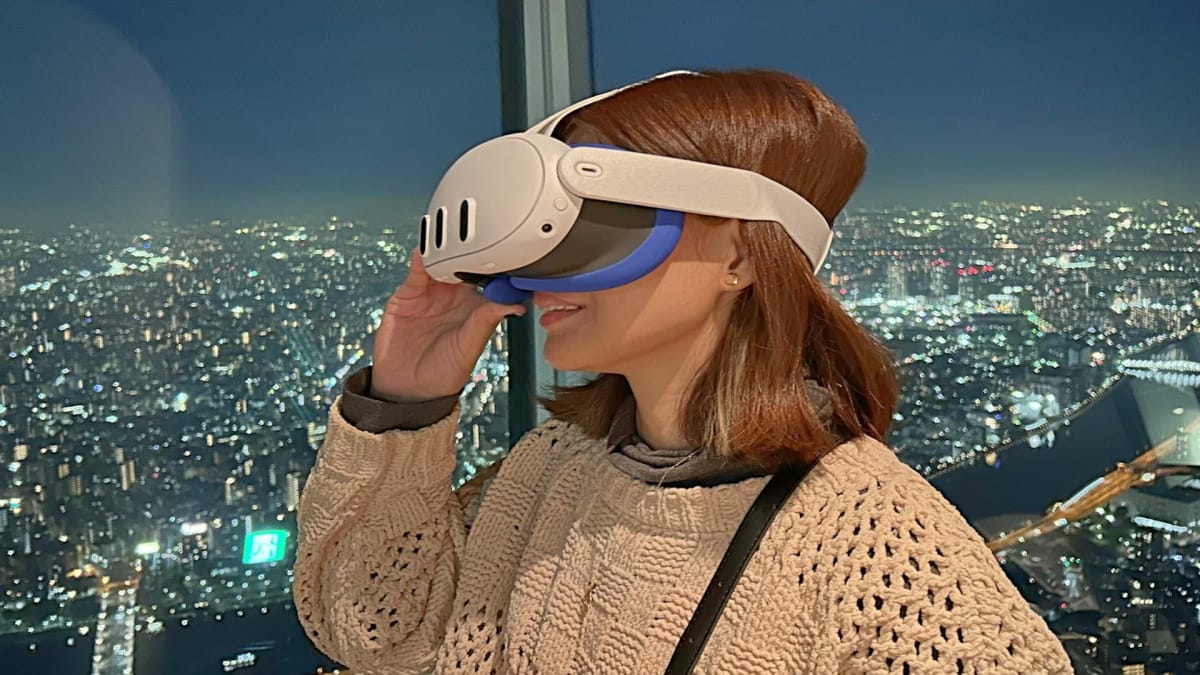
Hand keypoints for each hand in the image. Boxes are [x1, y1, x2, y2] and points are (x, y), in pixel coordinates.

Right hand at [370, 251, 524, 401]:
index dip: (498, 265)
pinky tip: (425, 252)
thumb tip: (514, 305)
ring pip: (441, 263)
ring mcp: (431, 293)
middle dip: (471, 250)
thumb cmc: (442, 375)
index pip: (491, 280)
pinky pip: (416, 271)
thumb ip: (485, 323)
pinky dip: (420, 259)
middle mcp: (455, 297)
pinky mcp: (408, 294)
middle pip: (465, 264)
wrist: (406, 389)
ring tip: (451, 241)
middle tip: (478, 238)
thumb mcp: (468, 350)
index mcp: (476, 309)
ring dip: (445, 251)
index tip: (506, 253)